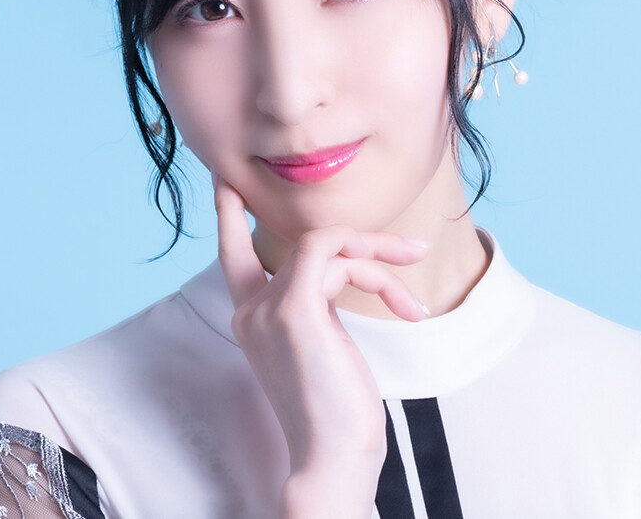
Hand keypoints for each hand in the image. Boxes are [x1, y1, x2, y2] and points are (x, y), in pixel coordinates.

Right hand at [214, 177, 429, 517]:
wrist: (333, 459)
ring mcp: (269, 307)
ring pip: (329, 243)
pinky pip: (336, 254)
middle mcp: (252, 309)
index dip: (229, 215)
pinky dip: (377, 270)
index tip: (225, 181)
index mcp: (252, 318)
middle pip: (309, 241)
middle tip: (415, 252)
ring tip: (414, 303)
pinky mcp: (296, 308)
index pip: (233, 255)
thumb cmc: (337, 413)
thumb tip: (346, 271)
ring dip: (382, 260)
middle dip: (367, 242)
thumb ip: (319, 307)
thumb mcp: (324, 346)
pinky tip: (405, 309)